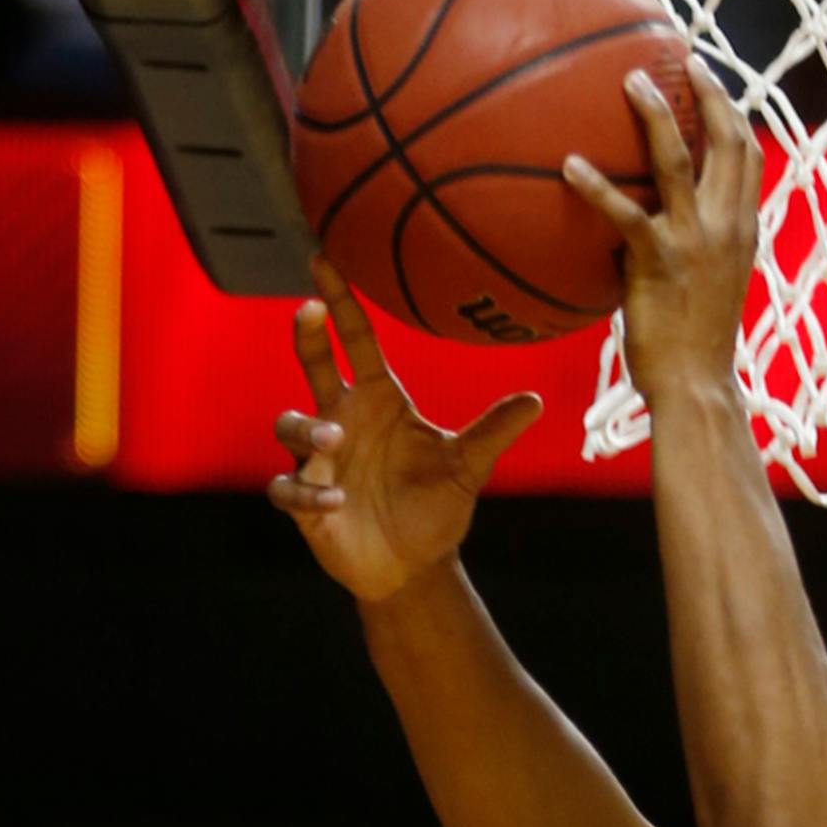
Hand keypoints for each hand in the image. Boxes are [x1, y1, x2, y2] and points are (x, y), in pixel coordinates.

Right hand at [266, 257, 542, 603]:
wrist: (413, 566)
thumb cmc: (434, 507)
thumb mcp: (467, 467)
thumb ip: (493, 432)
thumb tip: (537, 400)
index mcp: (378, 401)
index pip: (356, 342)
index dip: (341, 303)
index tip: (326, 259)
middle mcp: (342, 421)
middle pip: (313, 366)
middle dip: (307, 337)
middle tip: (308, 310)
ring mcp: (319, 461)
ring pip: (290, 425)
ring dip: (307, 426)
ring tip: (333, 437)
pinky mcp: (307, 504)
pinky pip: (289, 490)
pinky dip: (307, 493)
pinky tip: (335, 501)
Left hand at [564, 58, 761, 406]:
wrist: (695, 388)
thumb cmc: (695, 350)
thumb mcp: (710, 291)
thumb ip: (696, 254)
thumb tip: (650, 236)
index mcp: (742, 233)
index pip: (751, 158)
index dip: (735, 117)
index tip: (716, 89)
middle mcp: (725, 227)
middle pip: (727, 140)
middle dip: (709, 93)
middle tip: (681, 64)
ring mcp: (694, 240)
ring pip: (677, 158)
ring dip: (655, 114)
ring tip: (631, 85)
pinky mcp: (658, 260)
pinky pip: (624, 211)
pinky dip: (595, 186)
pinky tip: (569, 166)